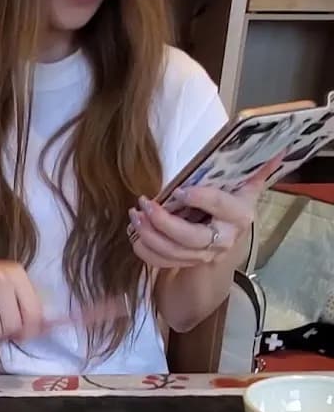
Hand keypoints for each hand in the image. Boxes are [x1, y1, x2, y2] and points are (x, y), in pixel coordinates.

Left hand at [127, 158, 278, 272]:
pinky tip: (134, 232)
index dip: (201, 199)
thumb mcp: (247, 185)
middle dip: (164, 223)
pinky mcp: (187, 263)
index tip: (180, 189)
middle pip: (191, 238)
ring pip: (173, 252)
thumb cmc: (234, 202)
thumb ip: (257, 168)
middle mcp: (223, 240)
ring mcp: (204, 255)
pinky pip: (162, 262)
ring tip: (135, 215)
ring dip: (149, 236)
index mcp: (239, 215)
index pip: (221, 206)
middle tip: (145, 205)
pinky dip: (145, 250)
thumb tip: (278, 148)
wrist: (230, 235)